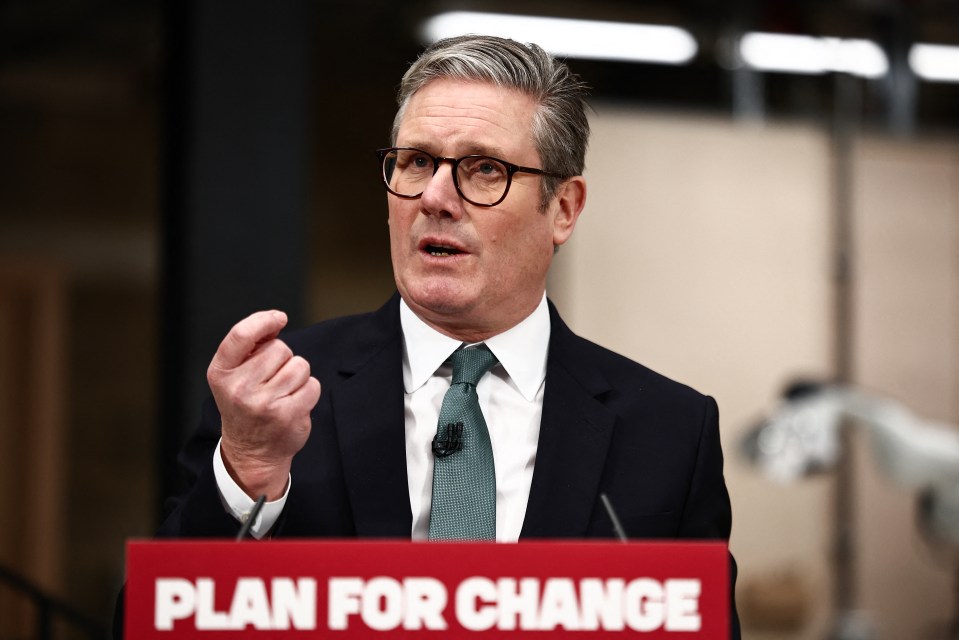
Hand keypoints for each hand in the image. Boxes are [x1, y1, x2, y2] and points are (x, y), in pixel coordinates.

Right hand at [207, 310, 320, 499]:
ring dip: (297, 375)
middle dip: (283, 359)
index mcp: (221, 373)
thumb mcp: (234, 376)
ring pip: (299, 365)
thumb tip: (276, 320)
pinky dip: (308, 391)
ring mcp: (263, 403)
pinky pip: (312, 385)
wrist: (252, 452)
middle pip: (279, 348)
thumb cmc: (246, 406)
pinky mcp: (287, 415)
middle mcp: (239, 388)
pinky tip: (293, 404)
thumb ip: (250, 348)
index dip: (263, 320)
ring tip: (282, 393)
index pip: (240, 335)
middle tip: (272, 381)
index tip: (279, 318)